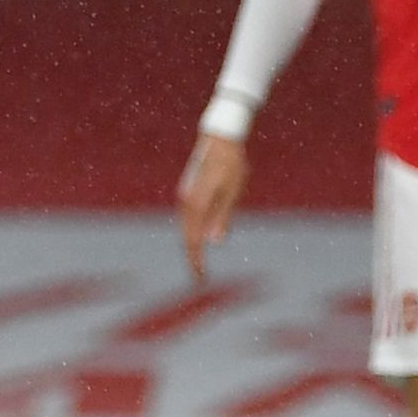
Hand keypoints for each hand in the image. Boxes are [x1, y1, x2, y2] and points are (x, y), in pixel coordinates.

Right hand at [177, 132, 248, 282]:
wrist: (220, 138)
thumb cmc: (231, 165)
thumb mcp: (232, 192)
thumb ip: (222, 217)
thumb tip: (213, 242)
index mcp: (195, 204)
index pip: (192, 240)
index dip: (196, 260)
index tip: (200, 278)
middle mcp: (186, 202)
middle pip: (185, 236)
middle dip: (192, 257)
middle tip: (200, 276)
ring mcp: (185, 196)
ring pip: (185, 227)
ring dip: (191, 245)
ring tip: (198, 262)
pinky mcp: (188, 191)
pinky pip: (187, 218)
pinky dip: (191, 232)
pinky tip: (198, 238)